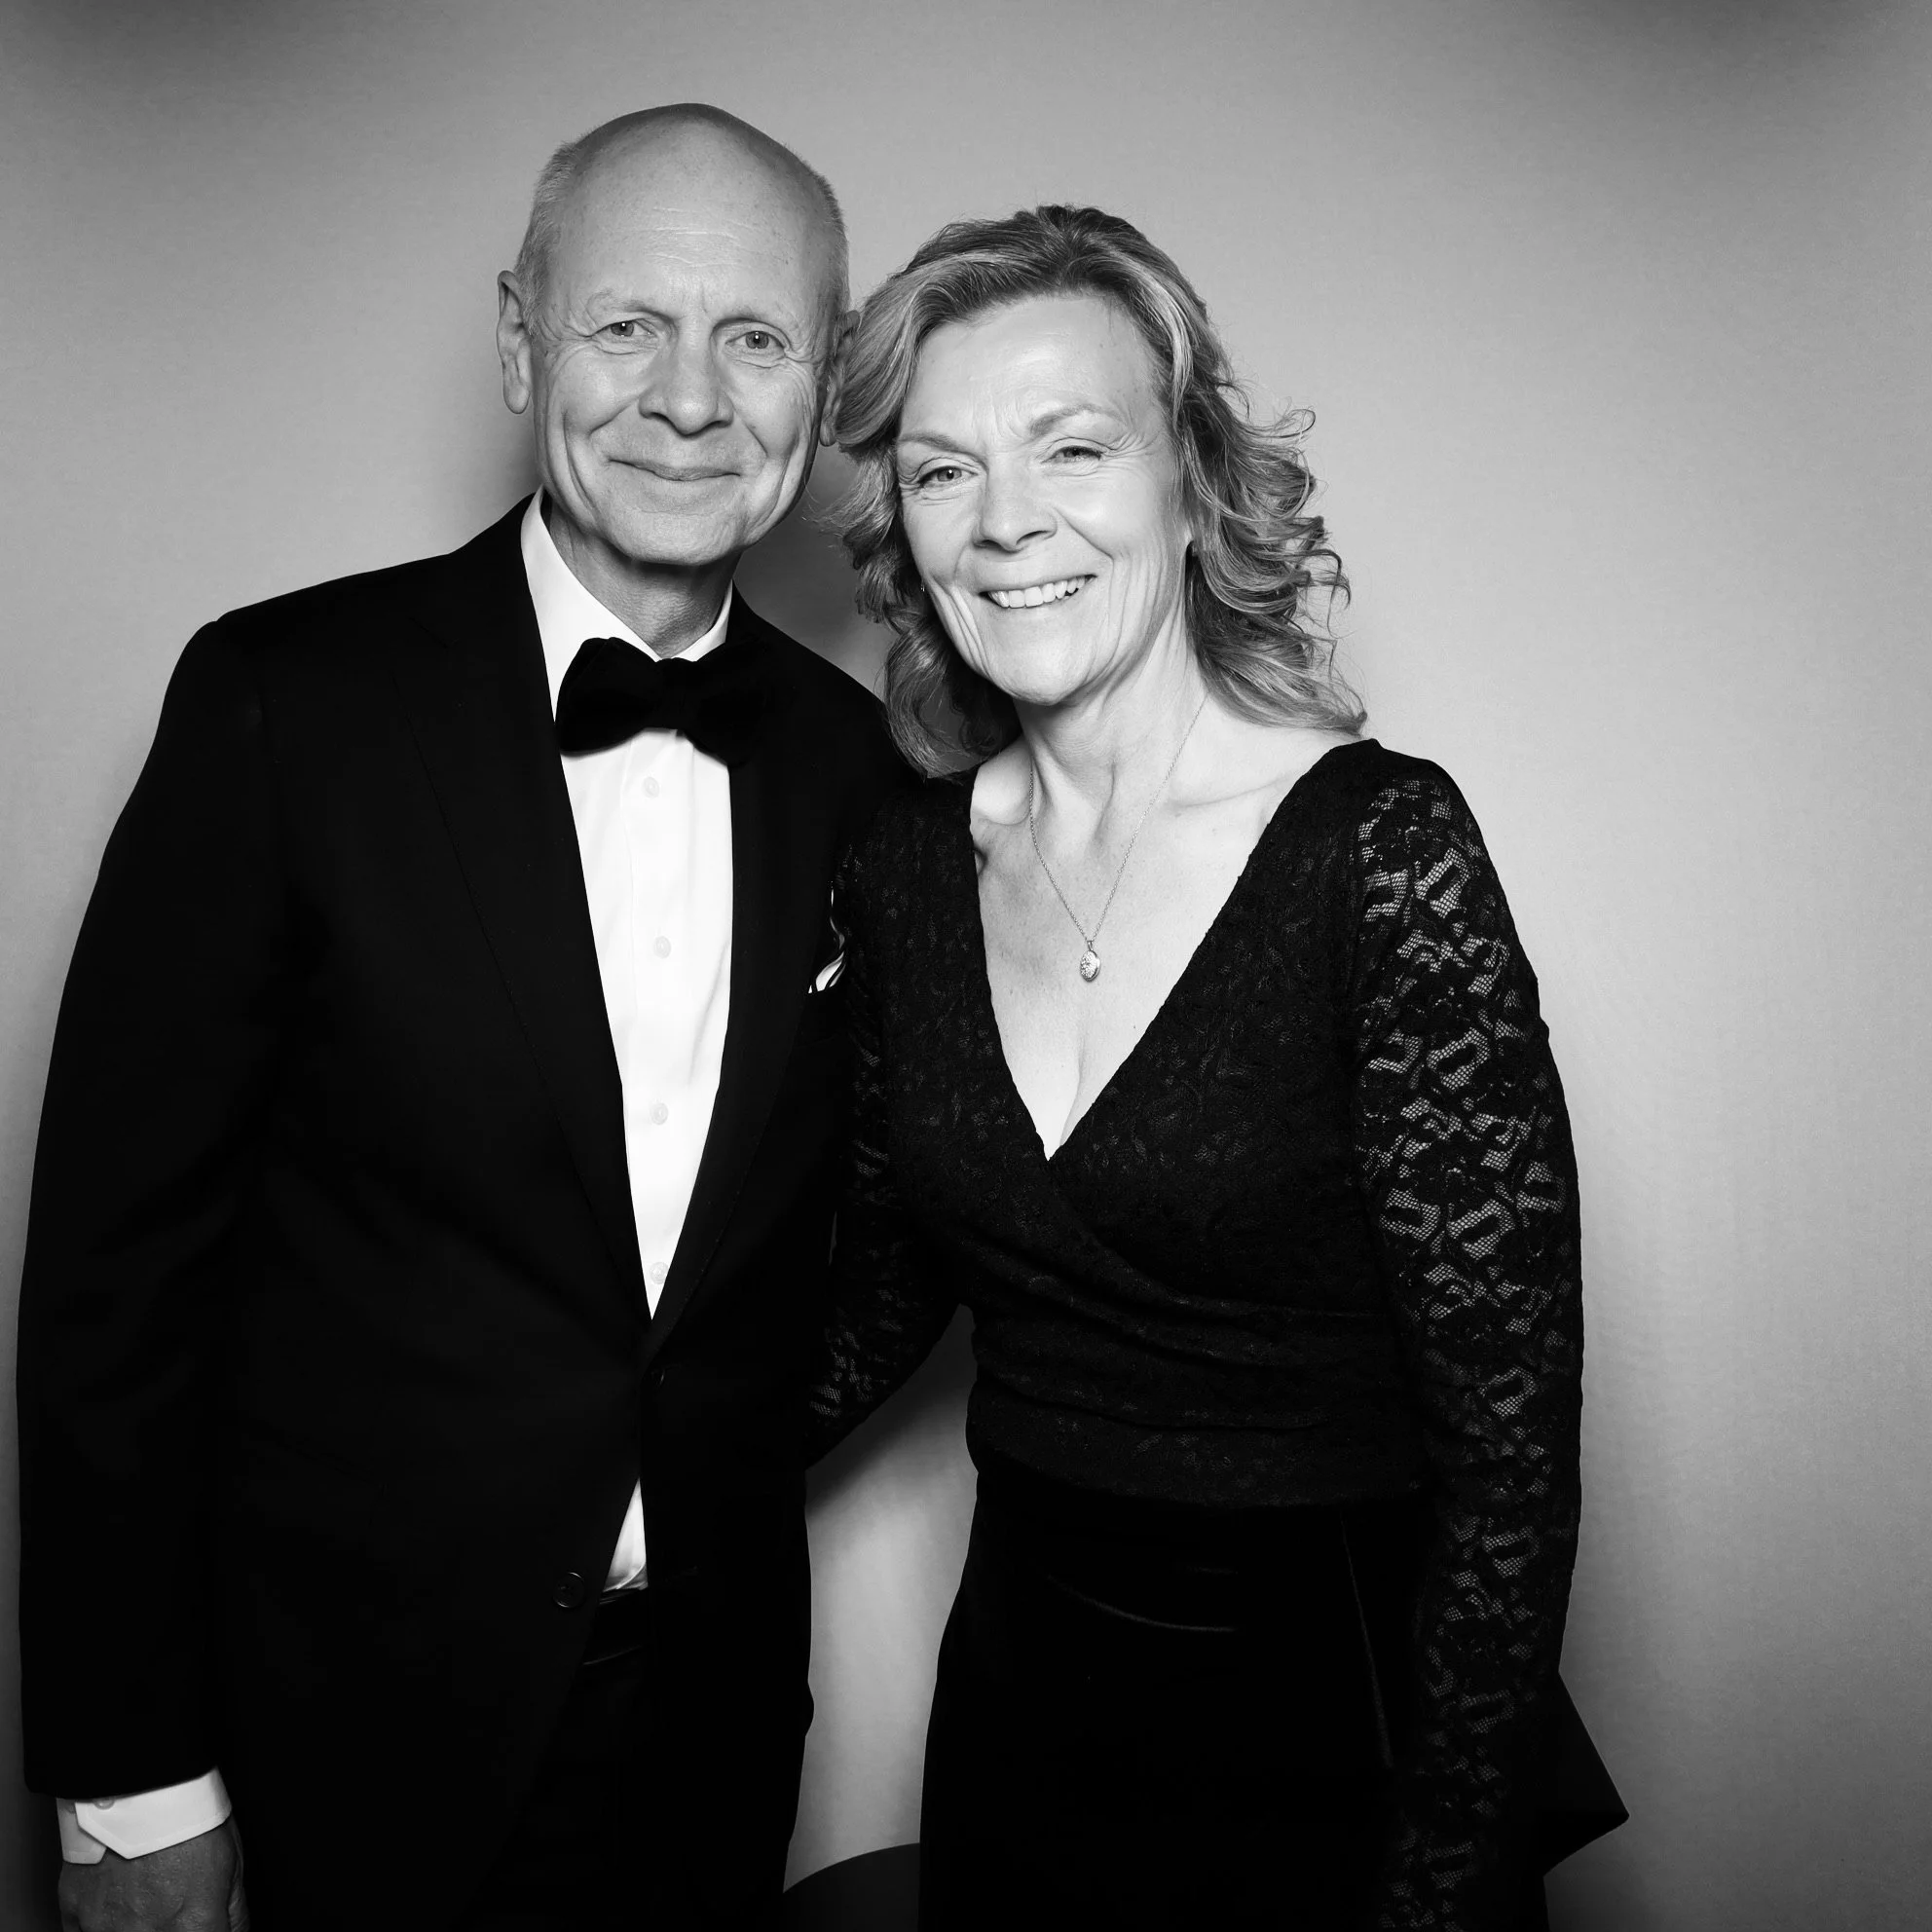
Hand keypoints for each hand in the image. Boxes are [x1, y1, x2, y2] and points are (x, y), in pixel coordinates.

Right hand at [58, 1818, 246, 1931]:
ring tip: (146, 1899)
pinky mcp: (75, 1915)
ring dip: (137, 1926)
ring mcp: (106, 1928)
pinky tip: (119, 1902)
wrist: (139, 1783)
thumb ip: (234, 1913)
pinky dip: (104, 1925)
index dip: (206, 1930)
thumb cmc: (188, 1814)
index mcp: (193, 1926)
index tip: (203, 1923)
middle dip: (173, 1927)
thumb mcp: (232, 1861)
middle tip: (172, 1903)